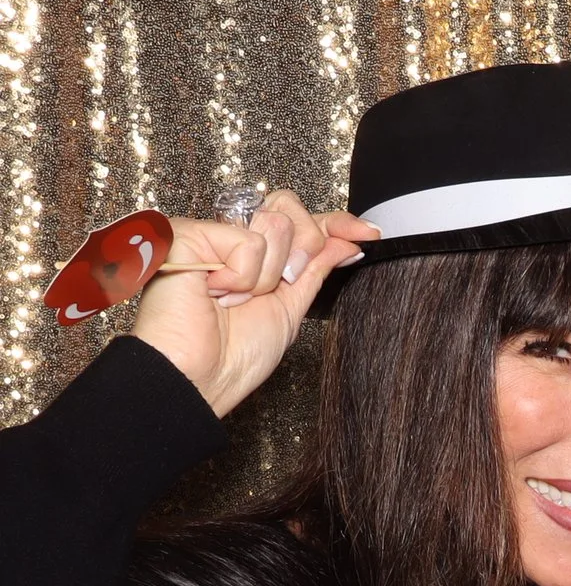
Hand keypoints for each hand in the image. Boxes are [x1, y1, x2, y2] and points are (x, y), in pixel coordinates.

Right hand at [128, 190, 376, 417]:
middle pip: (290, 208)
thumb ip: (316, 269)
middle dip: (303, 250)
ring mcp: (210, 234)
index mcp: (257, 255)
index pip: (302, 220)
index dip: (337, 223)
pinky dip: (242, 276)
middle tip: (282, 285)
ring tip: (237, 299)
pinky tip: (217, 293)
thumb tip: (349, 241)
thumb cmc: (235, 355)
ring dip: (268, 275)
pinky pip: (247, 239)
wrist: (201, 377)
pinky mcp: (187, 234)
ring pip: (274, 222)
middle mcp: (232, 238)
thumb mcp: (292, 308)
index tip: (368, 234)